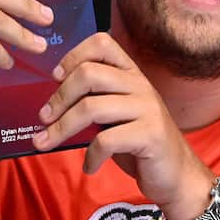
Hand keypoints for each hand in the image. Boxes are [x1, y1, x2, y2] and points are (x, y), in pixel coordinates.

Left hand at [32, 32, 213, 217]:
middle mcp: (141, 85)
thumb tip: (51, 102)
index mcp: (131, 75)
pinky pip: (106, 140)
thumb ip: (95, 100)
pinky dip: (91, 156)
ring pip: (91, 107)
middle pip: (88, 74)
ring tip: (46, 143)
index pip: (102, 44)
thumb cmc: (139, 145)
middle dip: (59, 98)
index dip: (73, 56)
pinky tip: (90, 166)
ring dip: (62, 128)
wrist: (176, 175)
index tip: (55, 78)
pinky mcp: (150, 135)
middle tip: (43, 119)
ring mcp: (148, 109)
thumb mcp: (117, 115)